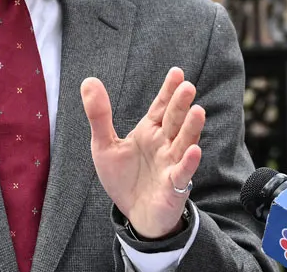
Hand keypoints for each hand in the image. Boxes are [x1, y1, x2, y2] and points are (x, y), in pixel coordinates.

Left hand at [81, 67, 204, 238]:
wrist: (134, 213)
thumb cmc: (123, 178)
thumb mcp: (104, 145)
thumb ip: (99, 115)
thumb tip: (88, 81)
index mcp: (149, 131)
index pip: (161, 106)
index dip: (168, 90)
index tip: (176, 72)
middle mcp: (164, 144)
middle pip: (174, 120)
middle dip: (180, 104)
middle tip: (187, 86)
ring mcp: (171, 163)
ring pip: (184, 142)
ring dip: (191, 128)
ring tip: (198, 111)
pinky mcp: (174, 185)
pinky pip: (182, 172)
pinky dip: (188, 162)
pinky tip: (194, 150)